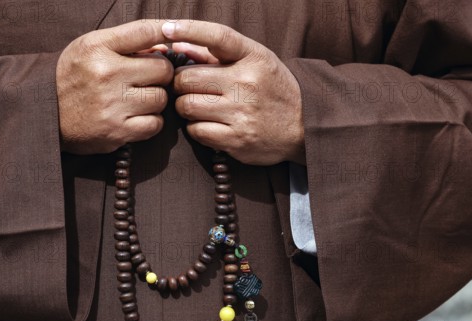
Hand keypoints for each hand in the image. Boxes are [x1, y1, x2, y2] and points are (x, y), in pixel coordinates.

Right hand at [56, 20, 172, 153]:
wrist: (45, 114)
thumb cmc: (74, 77)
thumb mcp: (90, 48)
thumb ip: (126, 42)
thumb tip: (166, 46)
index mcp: (97, 48)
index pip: (144, 31)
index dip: (166, 31)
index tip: (172, 35)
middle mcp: (105, 74)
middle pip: (163, 70)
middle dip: (160, 74)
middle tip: (146, 79)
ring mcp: (112, 105)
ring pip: (161, 98)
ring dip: (155, 100)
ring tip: (137, 99)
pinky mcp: (117, 131)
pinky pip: (155, 124)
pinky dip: (151, 121)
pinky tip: (137, 117)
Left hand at [163, 21, 304, 164]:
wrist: (305, 127)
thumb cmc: (272, 89)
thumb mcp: (254, 62)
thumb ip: (215, 53)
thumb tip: (176, 42)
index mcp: (254, 58)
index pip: (218, 36)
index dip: (189, 29)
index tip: (166, 28)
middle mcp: (248, 83)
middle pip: (187, 78)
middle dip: (180, 84)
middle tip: (190, 88)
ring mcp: (242, 113)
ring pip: (187, 106)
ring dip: (185, 107)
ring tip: (200, 107)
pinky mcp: (237, 139)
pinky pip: (196, 131)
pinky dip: (196, 128)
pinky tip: (209, 124)